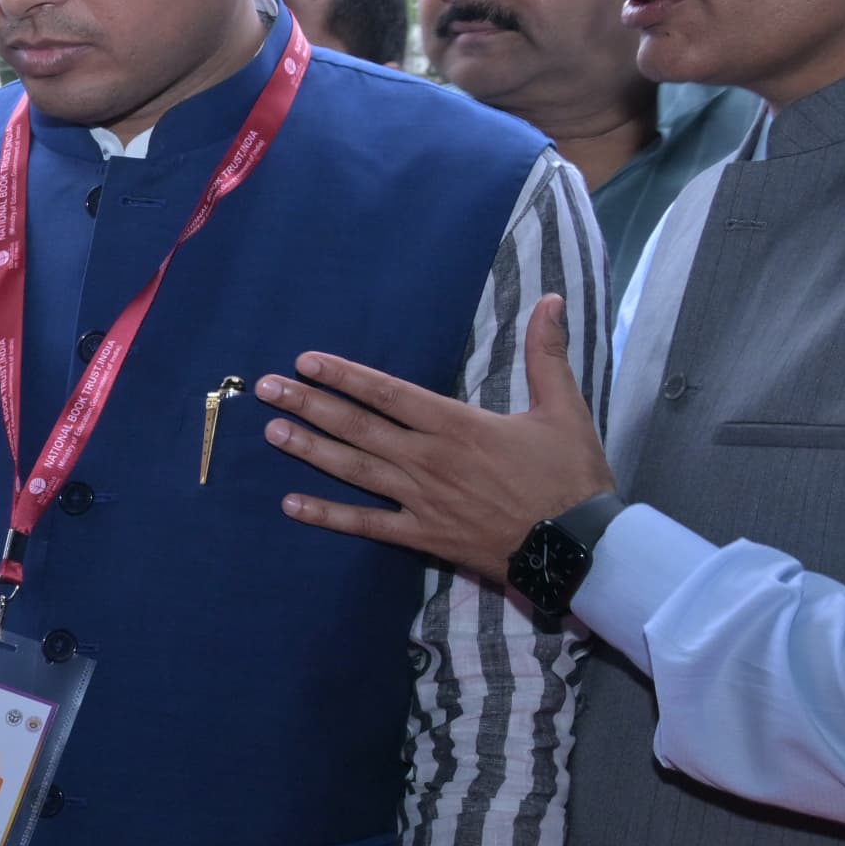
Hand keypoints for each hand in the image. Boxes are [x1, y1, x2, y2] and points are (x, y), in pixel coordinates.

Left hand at [262, 294, 610, 578]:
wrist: (578, 546)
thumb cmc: (571, 476)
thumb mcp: (564, 408)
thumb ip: (547, 354)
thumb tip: (551, 299)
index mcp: (457, 425)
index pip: (388, 393)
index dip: (344, 376)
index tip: (307, 362)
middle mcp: (429, 459)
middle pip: (358, 427)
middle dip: (309, 405)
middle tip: (266, 390)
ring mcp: (421, 499)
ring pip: (354, 470)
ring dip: (310, 450)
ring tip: (270, 433)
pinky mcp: (422, 535)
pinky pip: (367, 524)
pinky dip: (328, 515)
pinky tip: (291, 505)